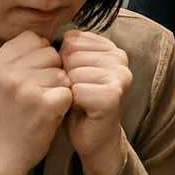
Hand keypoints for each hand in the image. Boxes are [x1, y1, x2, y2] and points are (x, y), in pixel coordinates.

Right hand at [0, 31, 72, 174]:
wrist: (0, 154)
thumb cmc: (9, 114)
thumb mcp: (4, 78)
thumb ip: (22, 55)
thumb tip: (56, 36)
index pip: (36, 39)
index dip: (40, 58)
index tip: (29, 78)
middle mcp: (10, 70)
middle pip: (52, 53)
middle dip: (52, 72)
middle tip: (36, 95)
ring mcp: (26, 87)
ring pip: (63, 72)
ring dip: (59, 89)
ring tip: (40, 106)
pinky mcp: (44, 104)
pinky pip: (69, 91)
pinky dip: (64, 104)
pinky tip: (49, 115)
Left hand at [60, 30, 132, 174]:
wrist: (94, 138)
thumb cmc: (79, 103)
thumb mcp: (73, 69)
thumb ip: (69, 49)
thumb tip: (55, 35)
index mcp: (110, 47)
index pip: (71, 39)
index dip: (64, 62)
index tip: (75, 79)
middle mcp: (120, 57)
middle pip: (71, 54)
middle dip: (66, 76)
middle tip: (77, 93)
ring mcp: (120, 76)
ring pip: (73, 71)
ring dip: (69, 90)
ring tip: (79, 101)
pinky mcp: (113, 95)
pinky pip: (77, 90)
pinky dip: (72, 103)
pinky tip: (82, 110)